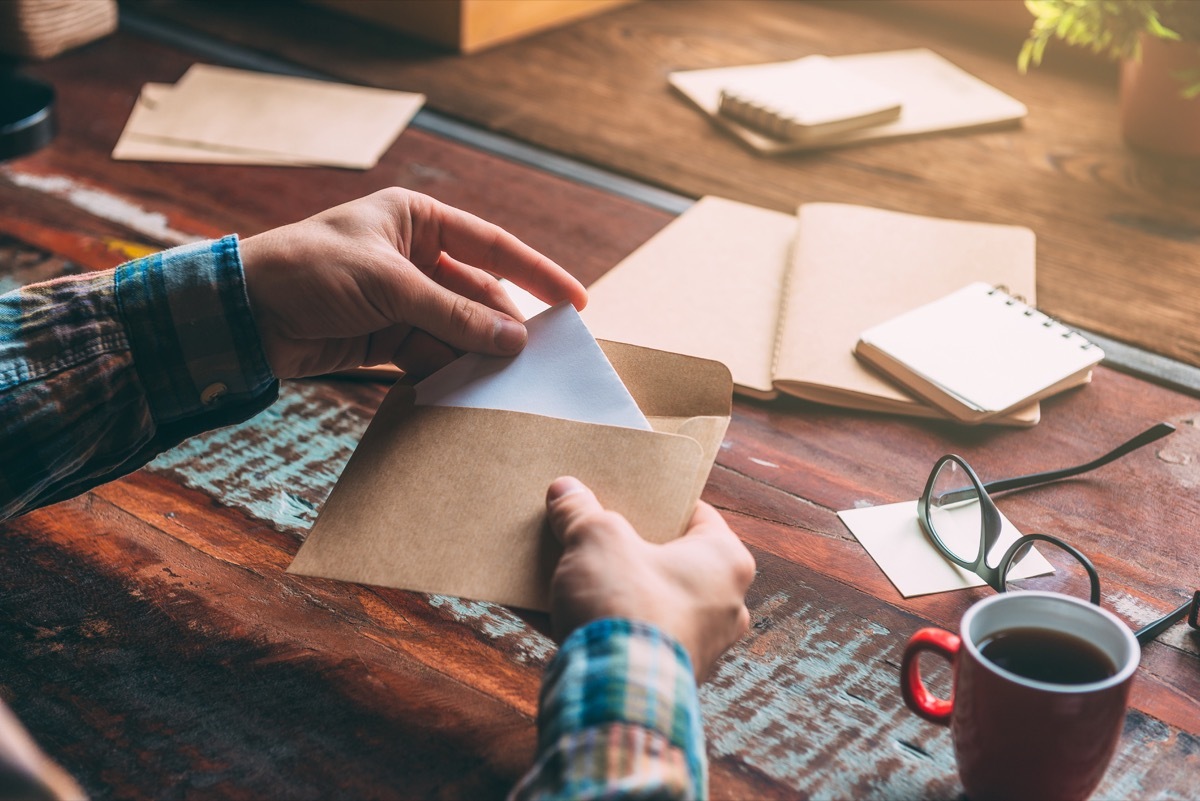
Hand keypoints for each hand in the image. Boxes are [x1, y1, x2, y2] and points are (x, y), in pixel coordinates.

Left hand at [239, 188, 587, 378]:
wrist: (241, 313)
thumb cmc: (310, 271)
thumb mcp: (389, 286)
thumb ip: (453, 314)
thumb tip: (514, 339)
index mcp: (417, 220)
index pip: (493, 246)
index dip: (537, 274)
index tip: (577, 302)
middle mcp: (414, 256)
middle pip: (478, 294)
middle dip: (504, 326)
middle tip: (541, 360)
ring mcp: (400, 299)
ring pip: (456, 329)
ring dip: (477, 355)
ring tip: (508, 384)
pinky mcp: (384, 337)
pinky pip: (430, 355)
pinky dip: (447, 372)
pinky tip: (467, 391)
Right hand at [545, 477, 755, 679]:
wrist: (616, 695)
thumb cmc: (626, 605)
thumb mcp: (596, 538)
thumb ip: (580, 511)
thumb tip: (564, 490)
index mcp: (726, 561)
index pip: (696, 514)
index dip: (656, 501)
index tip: (626, 494)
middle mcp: (724, 606)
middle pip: (669, 560)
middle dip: (628, 546)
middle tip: (593, 530)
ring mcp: (698, 645)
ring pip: (648, 601)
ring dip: (609, 587)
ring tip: (565, 570)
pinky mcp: (666, 676)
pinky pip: (629, 637)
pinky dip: (598, 624)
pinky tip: (548, 611)